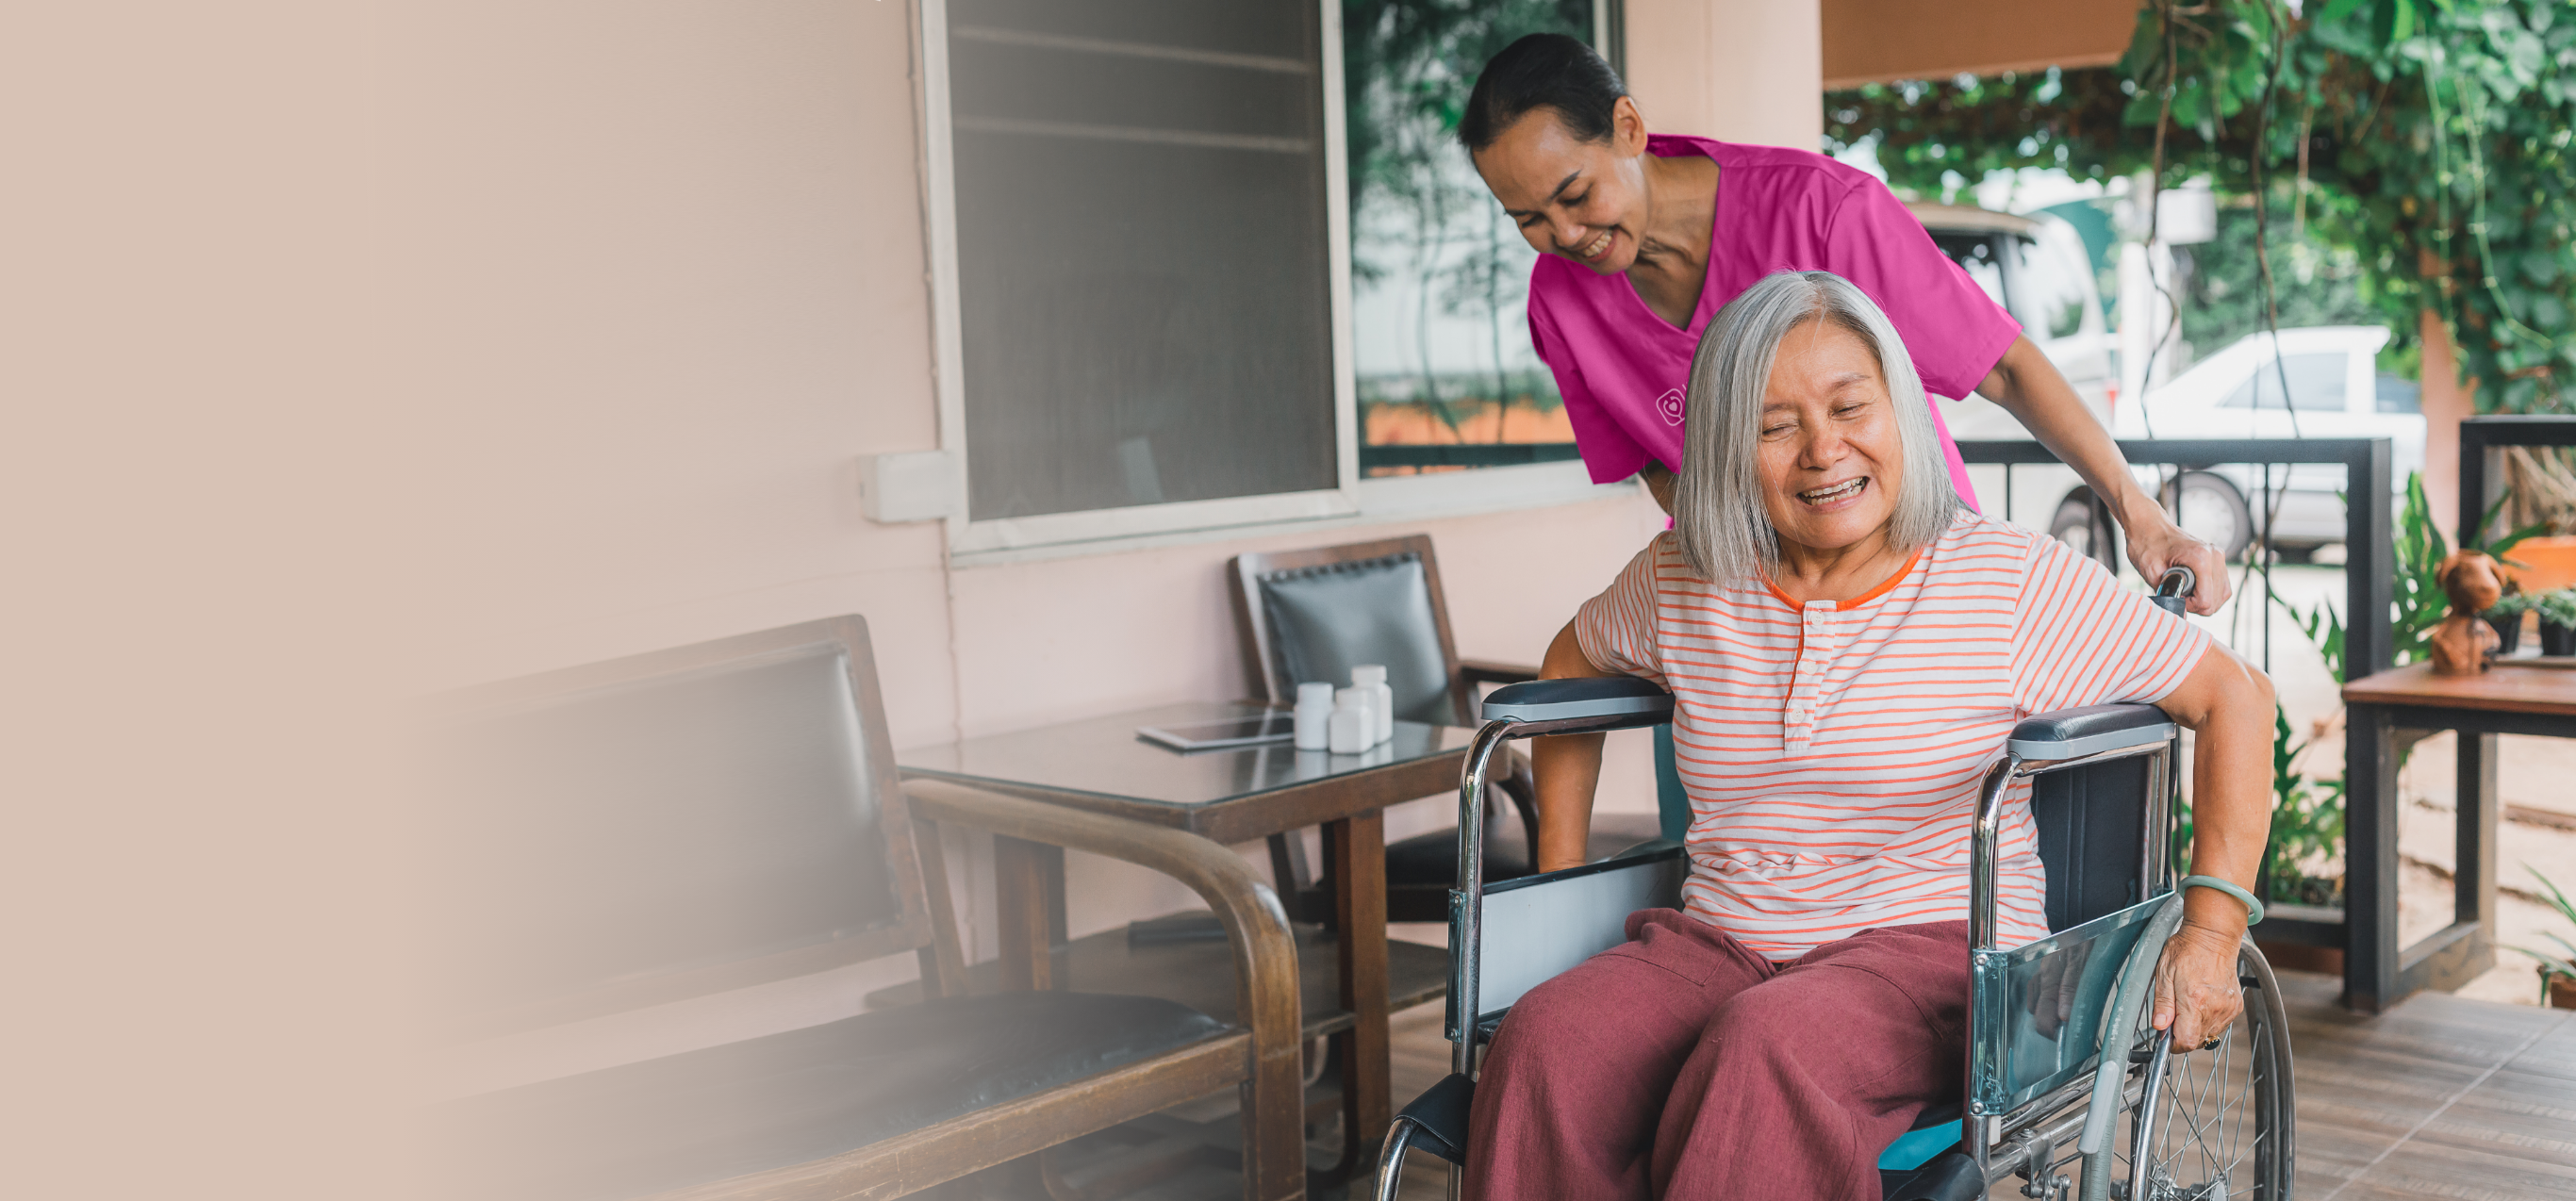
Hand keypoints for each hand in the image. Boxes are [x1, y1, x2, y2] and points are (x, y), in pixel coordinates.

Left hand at [2122, 510, 2230, 615]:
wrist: (2148, 525)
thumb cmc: (2146, 545)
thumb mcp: (2152, 572)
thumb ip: (2168, 594)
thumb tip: (2182, 613)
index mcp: (2201, 558)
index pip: (2206, 600)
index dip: (2188, 606)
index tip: (2174, 597)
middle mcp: (2215, 555)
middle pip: (2216, 600)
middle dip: (2196, 604)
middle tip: (2177, 594)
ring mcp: (2218, 556)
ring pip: (2222, 594)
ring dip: (2204, 600)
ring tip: (2184, 592)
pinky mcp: (2217, 558)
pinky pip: (2221, 585)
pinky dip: (2209, 592)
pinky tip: (2192, 589)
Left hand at [2150, 921, 2245, 1049]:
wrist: (2213, 937)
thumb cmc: (2186, 950)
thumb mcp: (2164, 973)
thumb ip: (2162, 1003)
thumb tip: (2159, 1026)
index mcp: (2194, 1001)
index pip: (2186, 1041)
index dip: (2174, 1043)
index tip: (2167, 1035)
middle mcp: (2215, 1008)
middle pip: (2198, 1040)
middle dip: (2183, 1033)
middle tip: (2175, 1014)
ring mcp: (2228, 1008)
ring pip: (2209, 1033)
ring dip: (2196, 1027)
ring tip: (2189, 1003)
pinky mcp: (2236, 1005)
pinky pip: (2220, 1023)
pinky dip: (2209, 1019)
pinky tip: (2202, 1001)